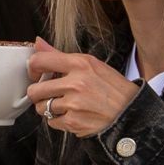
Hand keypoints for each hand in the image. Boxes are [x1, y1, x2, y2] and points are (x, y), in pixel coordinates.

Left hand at [25, 39, 140, 136]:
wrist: (131, 113)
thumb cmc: (113, 89)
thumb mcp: (92, 65)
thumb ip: (61, 56)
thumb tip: (38, 43)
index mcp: (80, 63)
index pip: (40, 61)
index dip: (32, 69)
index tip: (35, 74)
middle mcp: (76, 83)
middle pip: (35, 90)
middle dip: (39, 94)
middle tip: (50, 94)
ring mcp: (74, 104)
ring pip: (41, 107)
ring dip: (48, 108)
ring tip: (65, 105)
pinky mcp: (74, 122)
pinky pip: (51, 122)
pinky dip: (59, 121)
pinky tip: (73, 115)